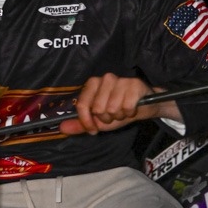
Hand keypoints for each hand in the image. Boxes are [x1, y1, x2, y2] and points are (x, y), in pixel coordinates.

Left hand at [59, 73, 182, 135]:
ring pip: (112, 108)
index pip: (82, 104)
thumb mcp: (98, 120)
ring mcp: (120, 80)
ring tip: (123, 111)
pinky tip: (132, 108)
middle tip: (114, 115)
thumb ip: (80, 124)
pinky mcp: (134, 84)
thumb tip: (62, 127)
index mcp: (93, 84)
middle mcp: (106, 78)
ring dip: (119, 116)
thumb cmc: (119, 111)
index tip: (93, 129)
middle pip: (98, 109)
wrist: (144, 107)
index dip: (86, 121)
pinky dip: (130, 113)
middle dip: (107, 119)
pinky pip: (127, 107)